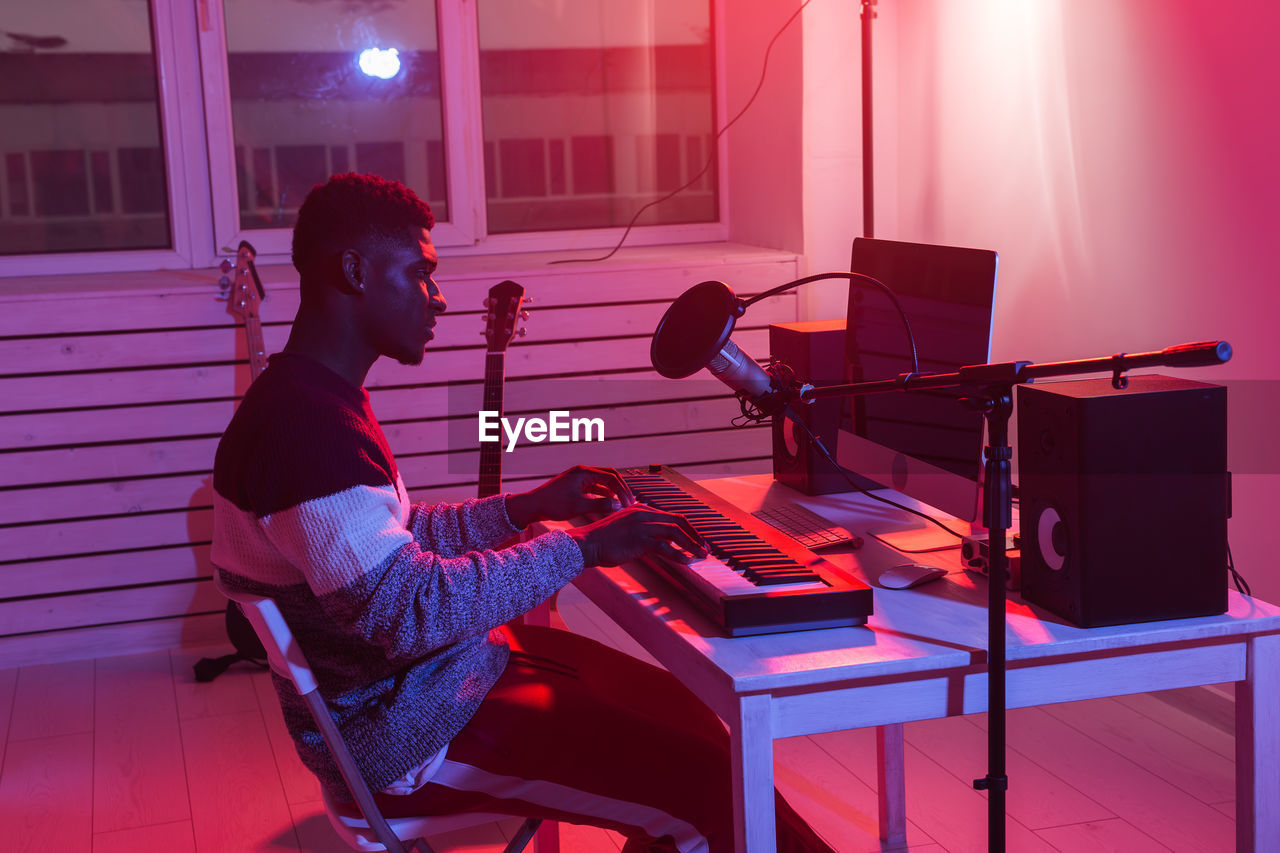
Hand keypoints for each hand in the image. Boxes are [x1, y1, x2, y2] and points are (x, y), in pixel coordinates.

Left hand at [505, 465, 635, 527]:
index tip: (629, 504)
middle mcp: (583, 472)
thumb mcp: (577, 507)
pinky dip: (605, 494)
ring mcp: (579, 478)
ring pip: (604, 481)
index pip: (611, 477)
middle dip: (622, 488)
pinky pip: (596, 487)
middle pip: (610, 476)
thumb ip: (599, 505)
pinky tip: (611, 505)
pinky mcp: (577, 486)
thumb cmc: (552, 505)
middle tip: (631, 502)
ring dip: (614, 491)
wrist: (532, 506)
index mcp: (583, 473)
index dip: (623, 490)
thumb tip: (618, 506)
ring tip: (624, 504)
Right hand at [566, 505, 708, 567]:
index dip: (688, 529)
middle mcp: (643, 513)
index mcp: (641, 509)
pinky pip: (664, 547)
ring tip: (701, 555)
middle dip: (695, 536)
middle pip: (678, 521)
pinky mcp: (639, 539)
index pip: (672, 516)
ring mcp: (642, 525)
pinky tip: (686, 562)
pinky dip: (678, 555)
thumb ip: (645, 532)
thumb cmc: (604, 541)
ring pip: (675, 532)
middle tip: (705, 548)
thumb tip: (663, 543)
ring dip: (691, 545)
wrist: (586, 544)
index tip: (697, 540)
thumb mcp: (627, 530)